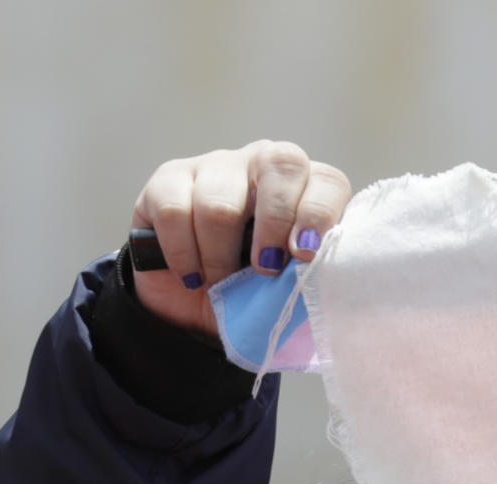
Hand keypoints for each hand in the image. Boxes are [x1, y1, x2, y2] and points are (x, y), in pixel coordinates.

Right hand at [128, 141, 352, 334]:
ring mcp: (215, 166)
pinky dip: (183, 254)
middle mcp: (263, 164)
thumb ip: (307, 280)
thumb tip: (318, 282)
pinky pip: (174, 211)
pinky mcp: (169, 179)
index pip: (327, 182)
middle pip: (278, 165)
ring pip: (220, 201)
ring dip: (220, 256)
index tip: (304, 256)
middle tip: (264, 270)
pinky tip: (191, 275)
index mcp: (306, 188)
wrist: (193, 305)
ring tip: (218, 284)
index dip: (318, 215)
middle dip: (274, 223)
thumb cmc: (252, 293)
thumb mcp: (285, 292)